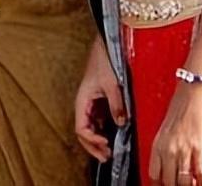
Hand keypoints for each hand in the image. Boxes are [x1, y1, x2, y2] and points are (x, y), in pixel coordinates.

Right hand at [75, 36, 127, 160]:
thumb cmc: (104, 60)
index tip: (106, 144)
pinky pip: (96, 120)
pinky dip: (101, 130)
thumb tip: (120, 123)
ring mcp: (90, 103)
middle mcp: (84, 104)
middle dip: (93, 146)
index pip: (81, 128)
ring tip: (109, 151)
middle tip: (107, 157)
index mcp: (82, 100)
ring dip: (97, 140)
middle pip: (83, 132)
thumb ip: (116, 104)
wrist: (105, 45)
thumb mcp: (112, 83)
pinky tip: (111, 135)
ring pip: (89, 127)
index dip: (92, 140)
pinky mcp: (97, 100)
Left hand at [148, 83, 201, 185]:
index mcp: (157, 143)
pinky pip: (201, 173)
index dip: (160, 184)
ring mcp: (184, 149)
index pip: (154, 174)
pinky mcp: (200, 147)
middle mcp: (168, 149)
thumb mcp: (167, 128)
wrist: (194, 89)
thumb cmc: (181, 105)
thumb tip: (171, 163)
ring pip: (184, 181)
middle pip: (169, 181)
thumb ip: (166, 146)